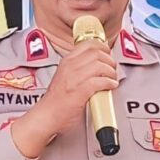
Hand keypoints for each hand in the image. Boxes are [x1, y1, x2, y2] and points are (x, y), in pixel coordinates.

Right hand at [13, 35, 119, 156]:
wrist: (46, 116)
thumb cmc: (56, 101)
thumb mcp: (64, 76)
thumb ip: (77, 68)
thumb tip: (96, 65)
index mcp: (67, 62)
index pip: (88, 44)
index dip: (103, 47)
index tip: (108, 52)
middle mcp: (70, 67)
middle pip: (97, 53)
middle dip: (109, 60)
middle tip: (112, 68)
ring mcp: (74, 79)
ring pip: (100, 65)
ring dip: (111, 72)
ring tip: (112, 78)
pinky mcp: (80, 91)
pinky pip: (100, 81)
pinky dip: (109, 83)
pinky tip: (111, 86)